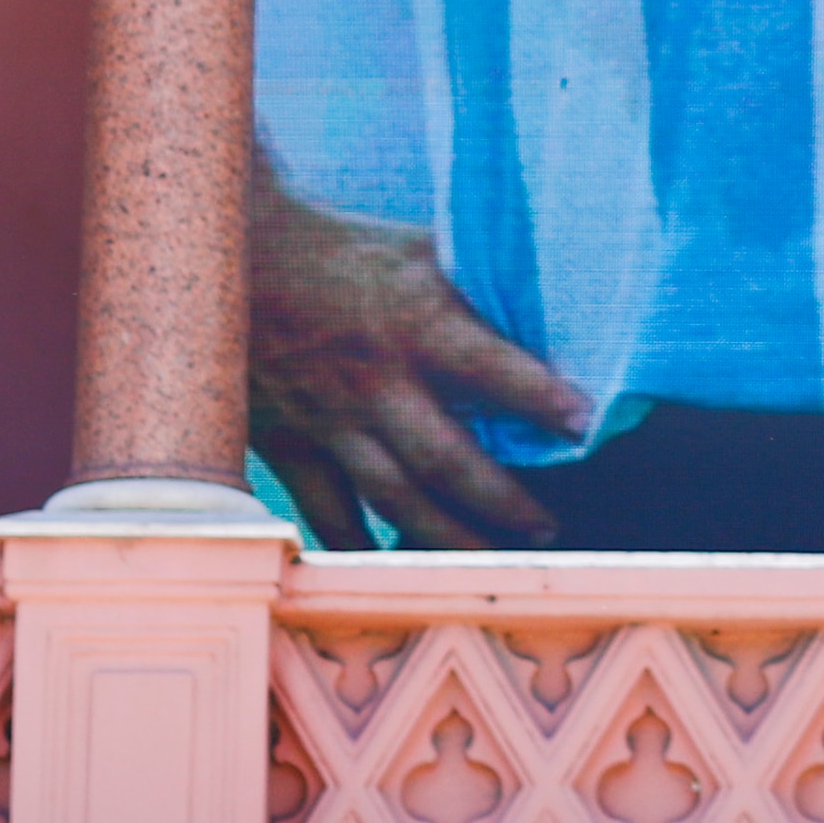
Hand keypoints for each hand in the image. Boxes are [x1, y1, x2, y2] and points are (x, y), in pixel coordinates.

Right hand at [251, 173, 587, 550]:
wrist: (238, 259)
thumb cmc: (342, 251)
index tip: (585, 423)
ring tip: (493, 561)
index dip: (538, 395)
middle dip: (503, 501)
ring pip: (395, 498)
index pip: (488, 365)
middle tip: (549, 529)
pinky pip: (328, 514)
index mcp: (414, 321)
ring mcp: (330, 420)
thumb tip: (551, 294)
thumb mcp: (416, 251)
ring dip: (448, 537)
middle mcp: (376, 380)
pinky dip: (358, 549)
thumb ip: (474, 286)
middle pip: (445, 458)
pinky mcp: (291, 445)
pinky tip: (391, 572)